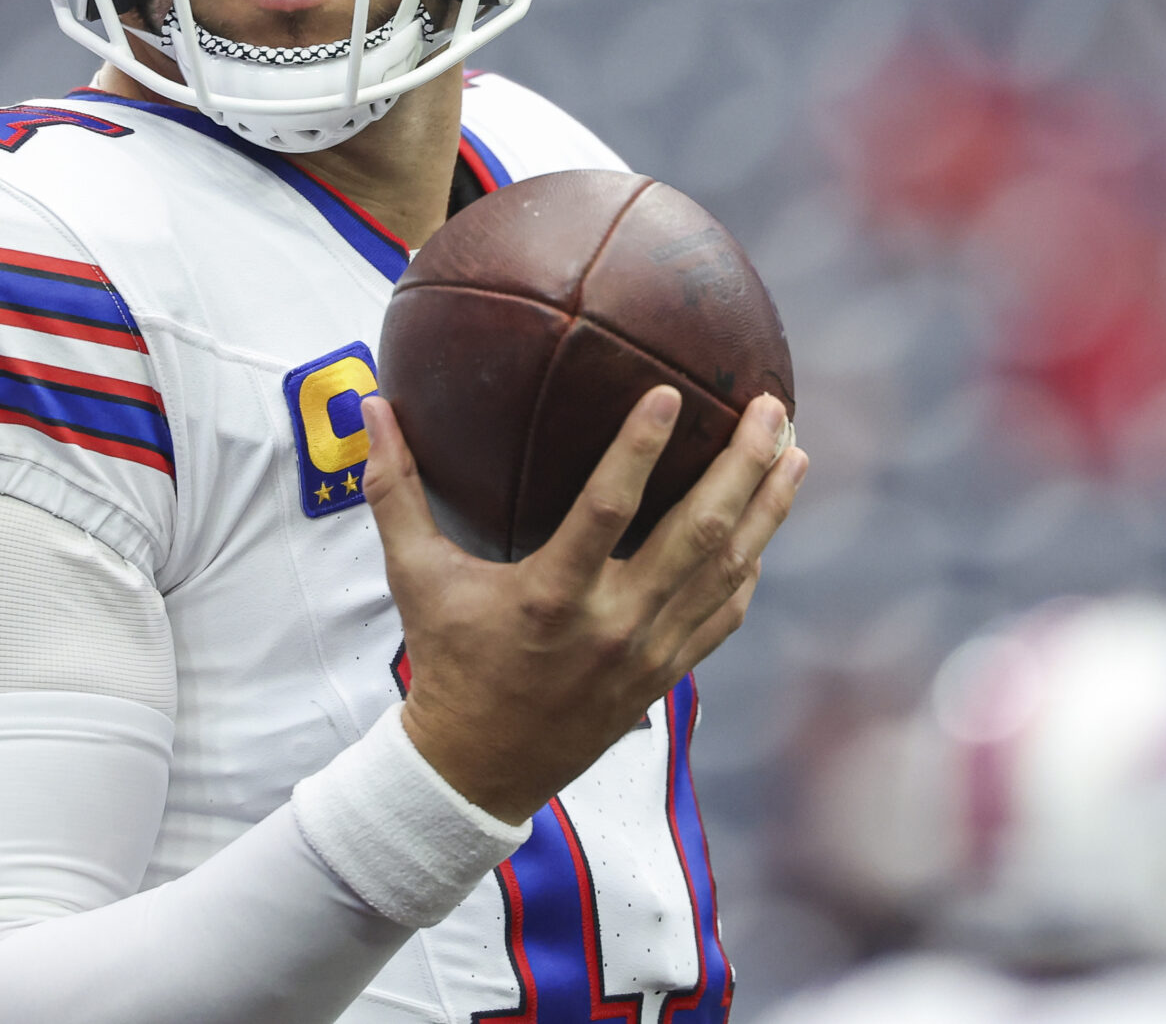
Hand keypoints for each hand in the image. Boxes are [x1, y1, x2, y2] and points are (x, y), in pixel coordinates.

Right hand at [362, 386, 806, 823]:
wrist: (476, 770)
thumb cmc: (445, 662)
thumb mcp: (414, 576)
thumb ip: (394, 489)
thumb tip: (371, 407)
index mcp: (552, 595)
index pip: (608, 509)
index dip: (641, 450)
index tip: (672, 394)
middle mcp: (613, 623)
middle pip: (701, 534)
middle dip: (745, 465)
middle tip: (771, 406)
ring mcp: (649, 652)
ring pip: (728, 571)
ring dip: (768, 508)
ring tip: (795, 451)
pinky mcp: (667, 675)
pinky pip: (724, 615)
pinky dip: (751, 568)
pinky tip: (765, 528)